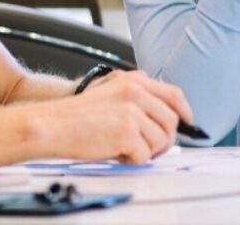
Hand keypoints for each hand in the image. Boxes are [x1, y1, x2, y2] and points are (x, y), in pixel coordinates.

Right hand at [40, 70, 193, 163]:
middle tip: (151, 149)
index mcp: (135, 80)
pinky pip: (144, 155)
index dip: (184, 112)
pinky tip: (116, 154)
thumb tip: (165, 117)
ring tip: (125, 149)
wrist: (52, 124)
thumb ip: (138, 96)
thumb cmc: (77, 114)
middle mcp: (137, 92)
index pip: (174, 95)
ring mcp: (133, 112)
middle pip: (171, 121)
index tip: (187, 124)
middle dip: (165, 140)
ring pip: (160, 141)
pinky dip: (132, 160)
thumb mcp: (111, 90)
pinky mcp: (126, 133)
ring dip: (147, 151)